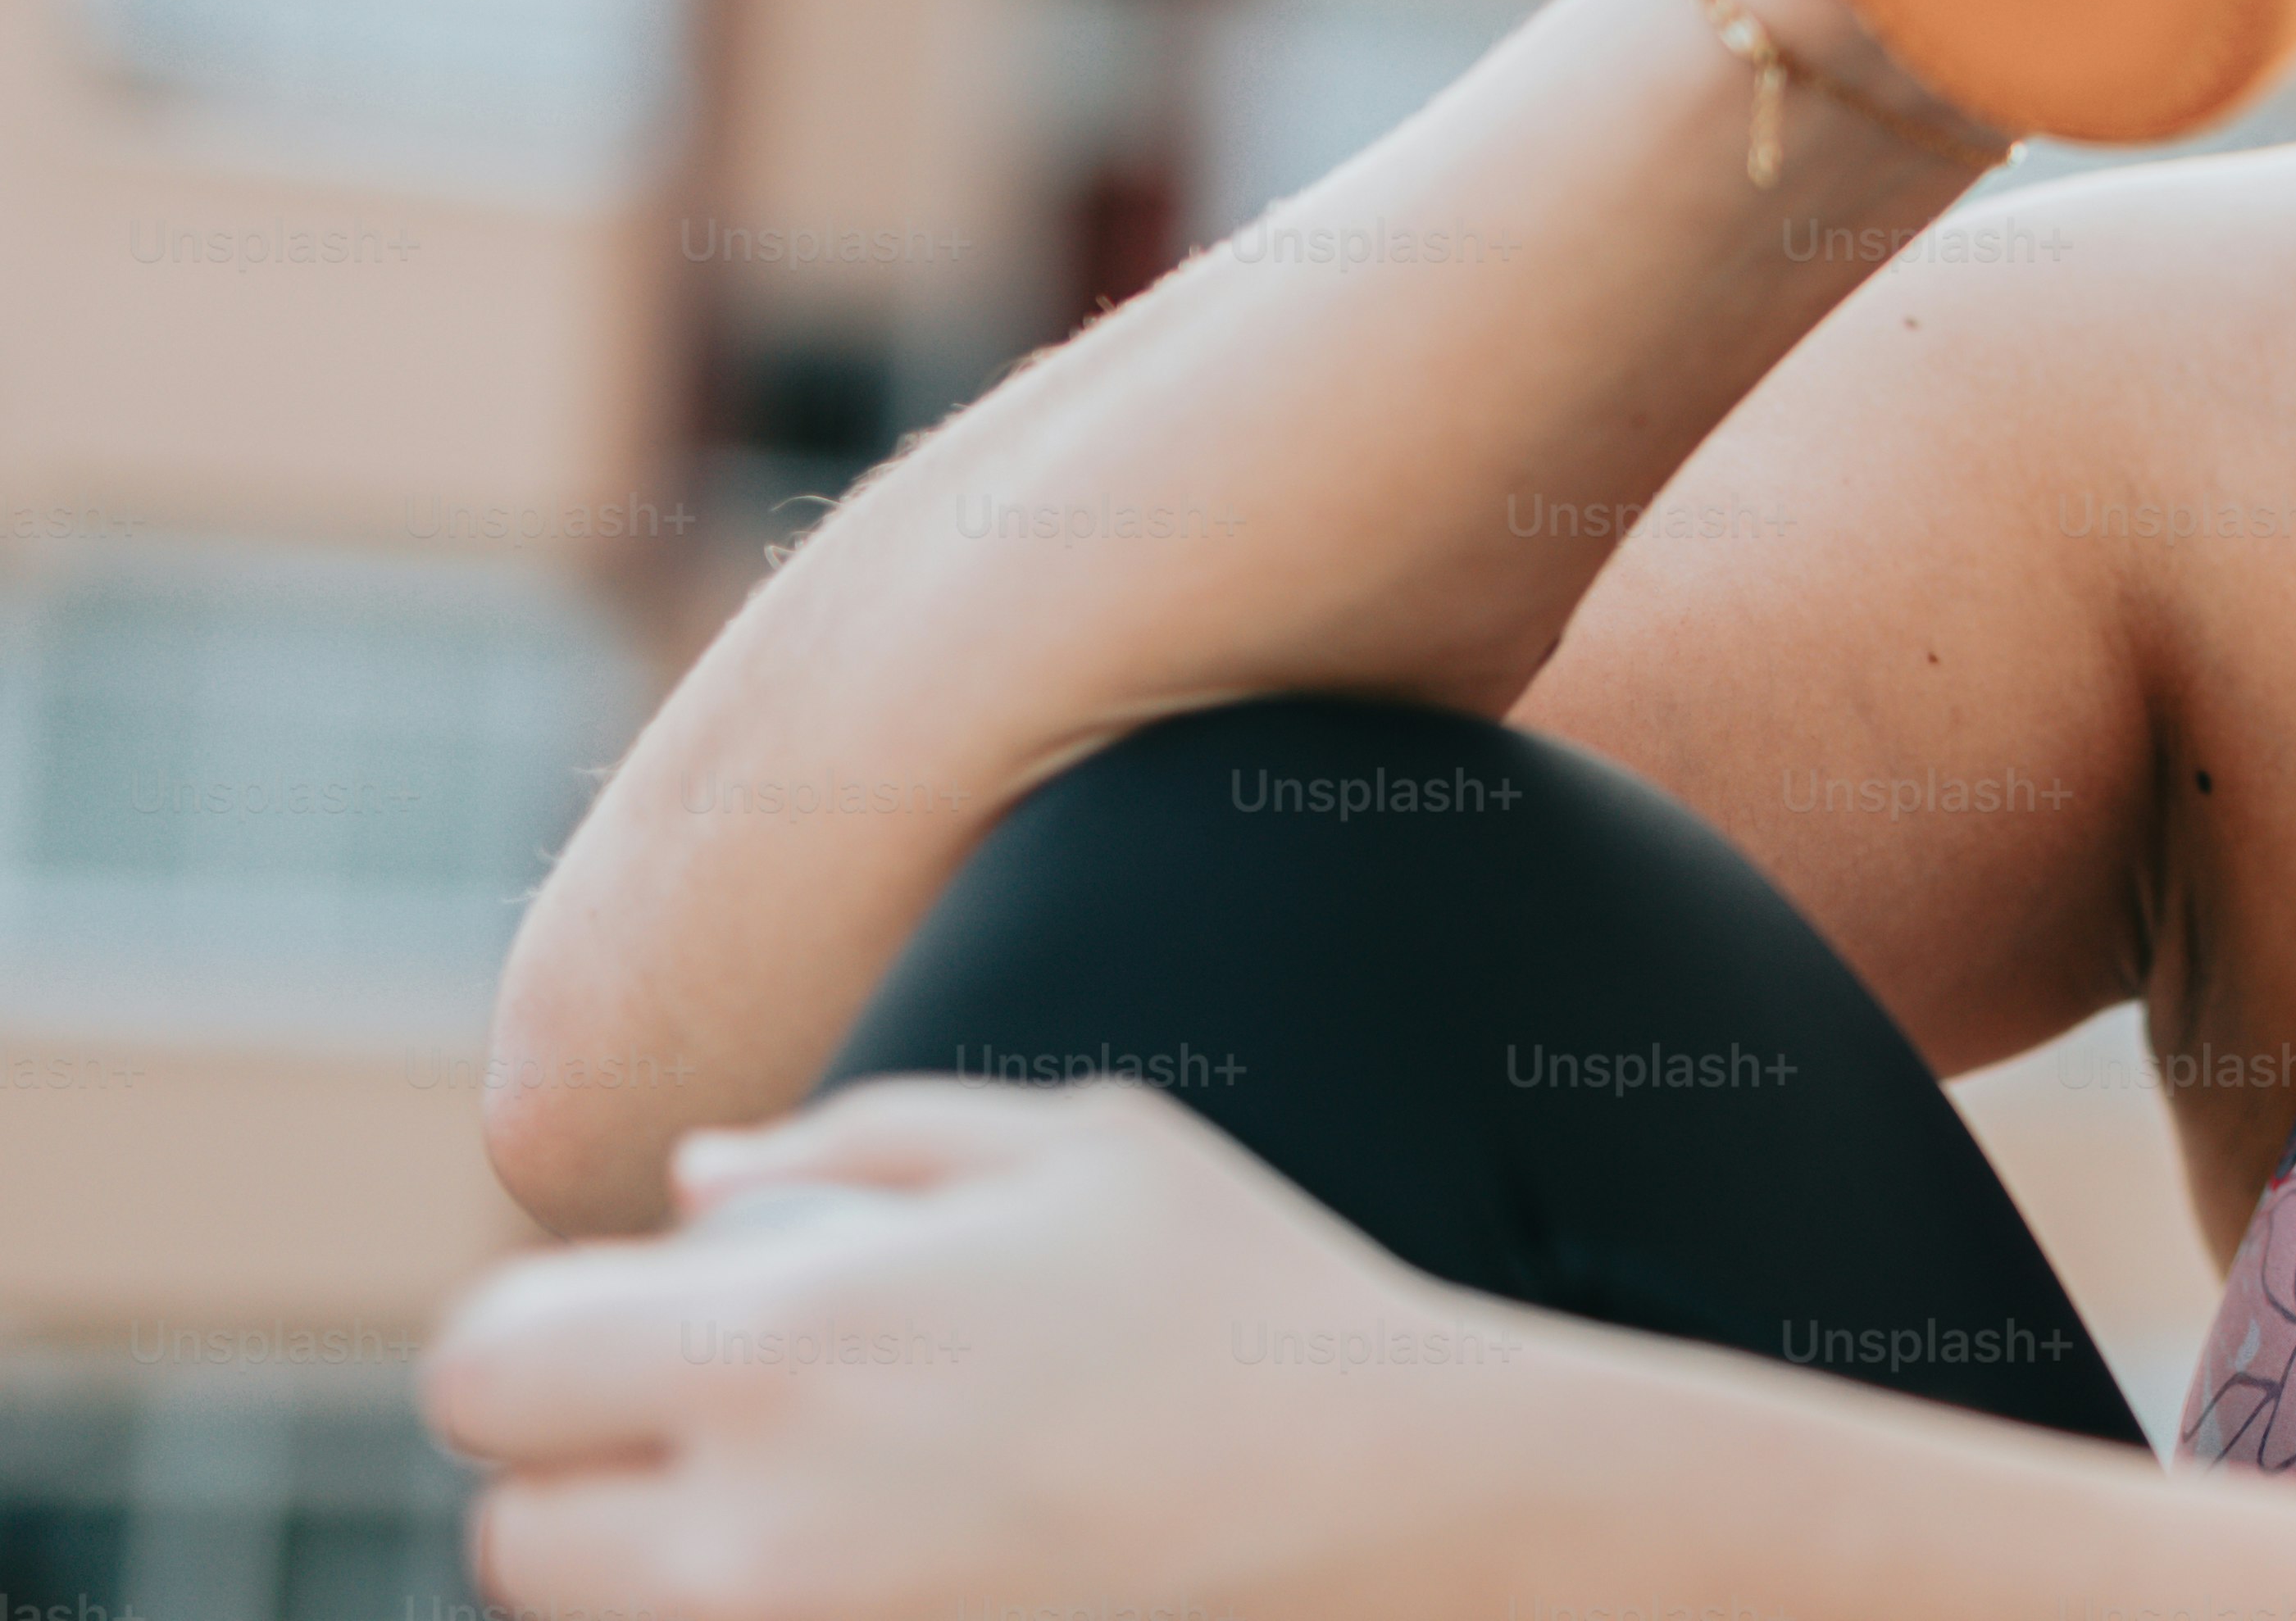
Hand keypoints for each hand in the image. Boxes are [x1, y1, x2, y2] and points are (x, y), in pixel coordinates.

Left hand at [422, 1077, 1574, 1620]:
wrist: (1391, 1500)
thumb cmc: (1243, 1299)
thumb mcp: (1074, 1142)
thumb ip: (857, 1137)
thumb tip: (693, 1187)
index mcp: (781, 1344)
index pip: (487, 1374)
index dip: (532, 1339)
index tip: (619, 1326)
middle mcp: (753, 1528)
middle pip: (511, 1544)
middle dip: (577, 1477)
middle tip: (700, 1427)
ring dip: (658, 1563)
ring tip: (801, 1492)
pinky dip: (761, 1605)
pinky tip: (880, 1548)